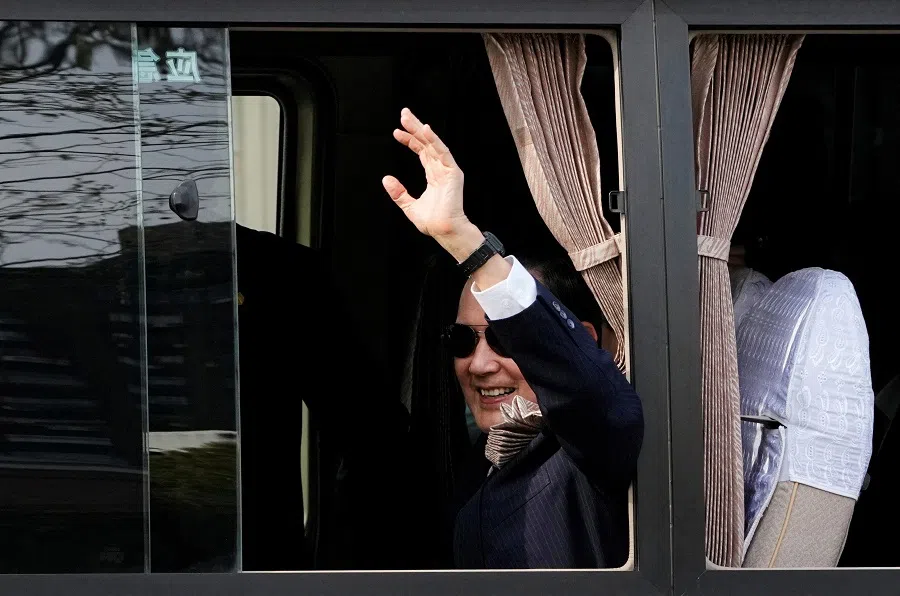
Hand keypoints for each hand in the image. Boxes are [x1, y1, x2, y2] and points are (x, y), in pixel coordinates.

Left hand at [382, 108, 510, 286]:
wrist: (443, 230)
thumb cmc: (432, 222)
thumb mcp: (408, 206)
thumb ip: (399, 193)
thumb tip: (386, 179)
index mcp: (433, 175)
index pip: (421, 152)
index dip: (410, 141)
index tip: (397, 133)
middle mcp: (441, 169)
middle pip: (427, 143)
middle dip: (415, 128)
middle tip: (404, 114)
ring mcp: (448, 170)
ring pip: (433, 144)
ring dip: (421, 130)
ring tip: (409, 119)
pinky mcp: (453, 173)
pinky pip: (443, 153)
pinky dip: (434, 141)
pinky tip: (425, 130)